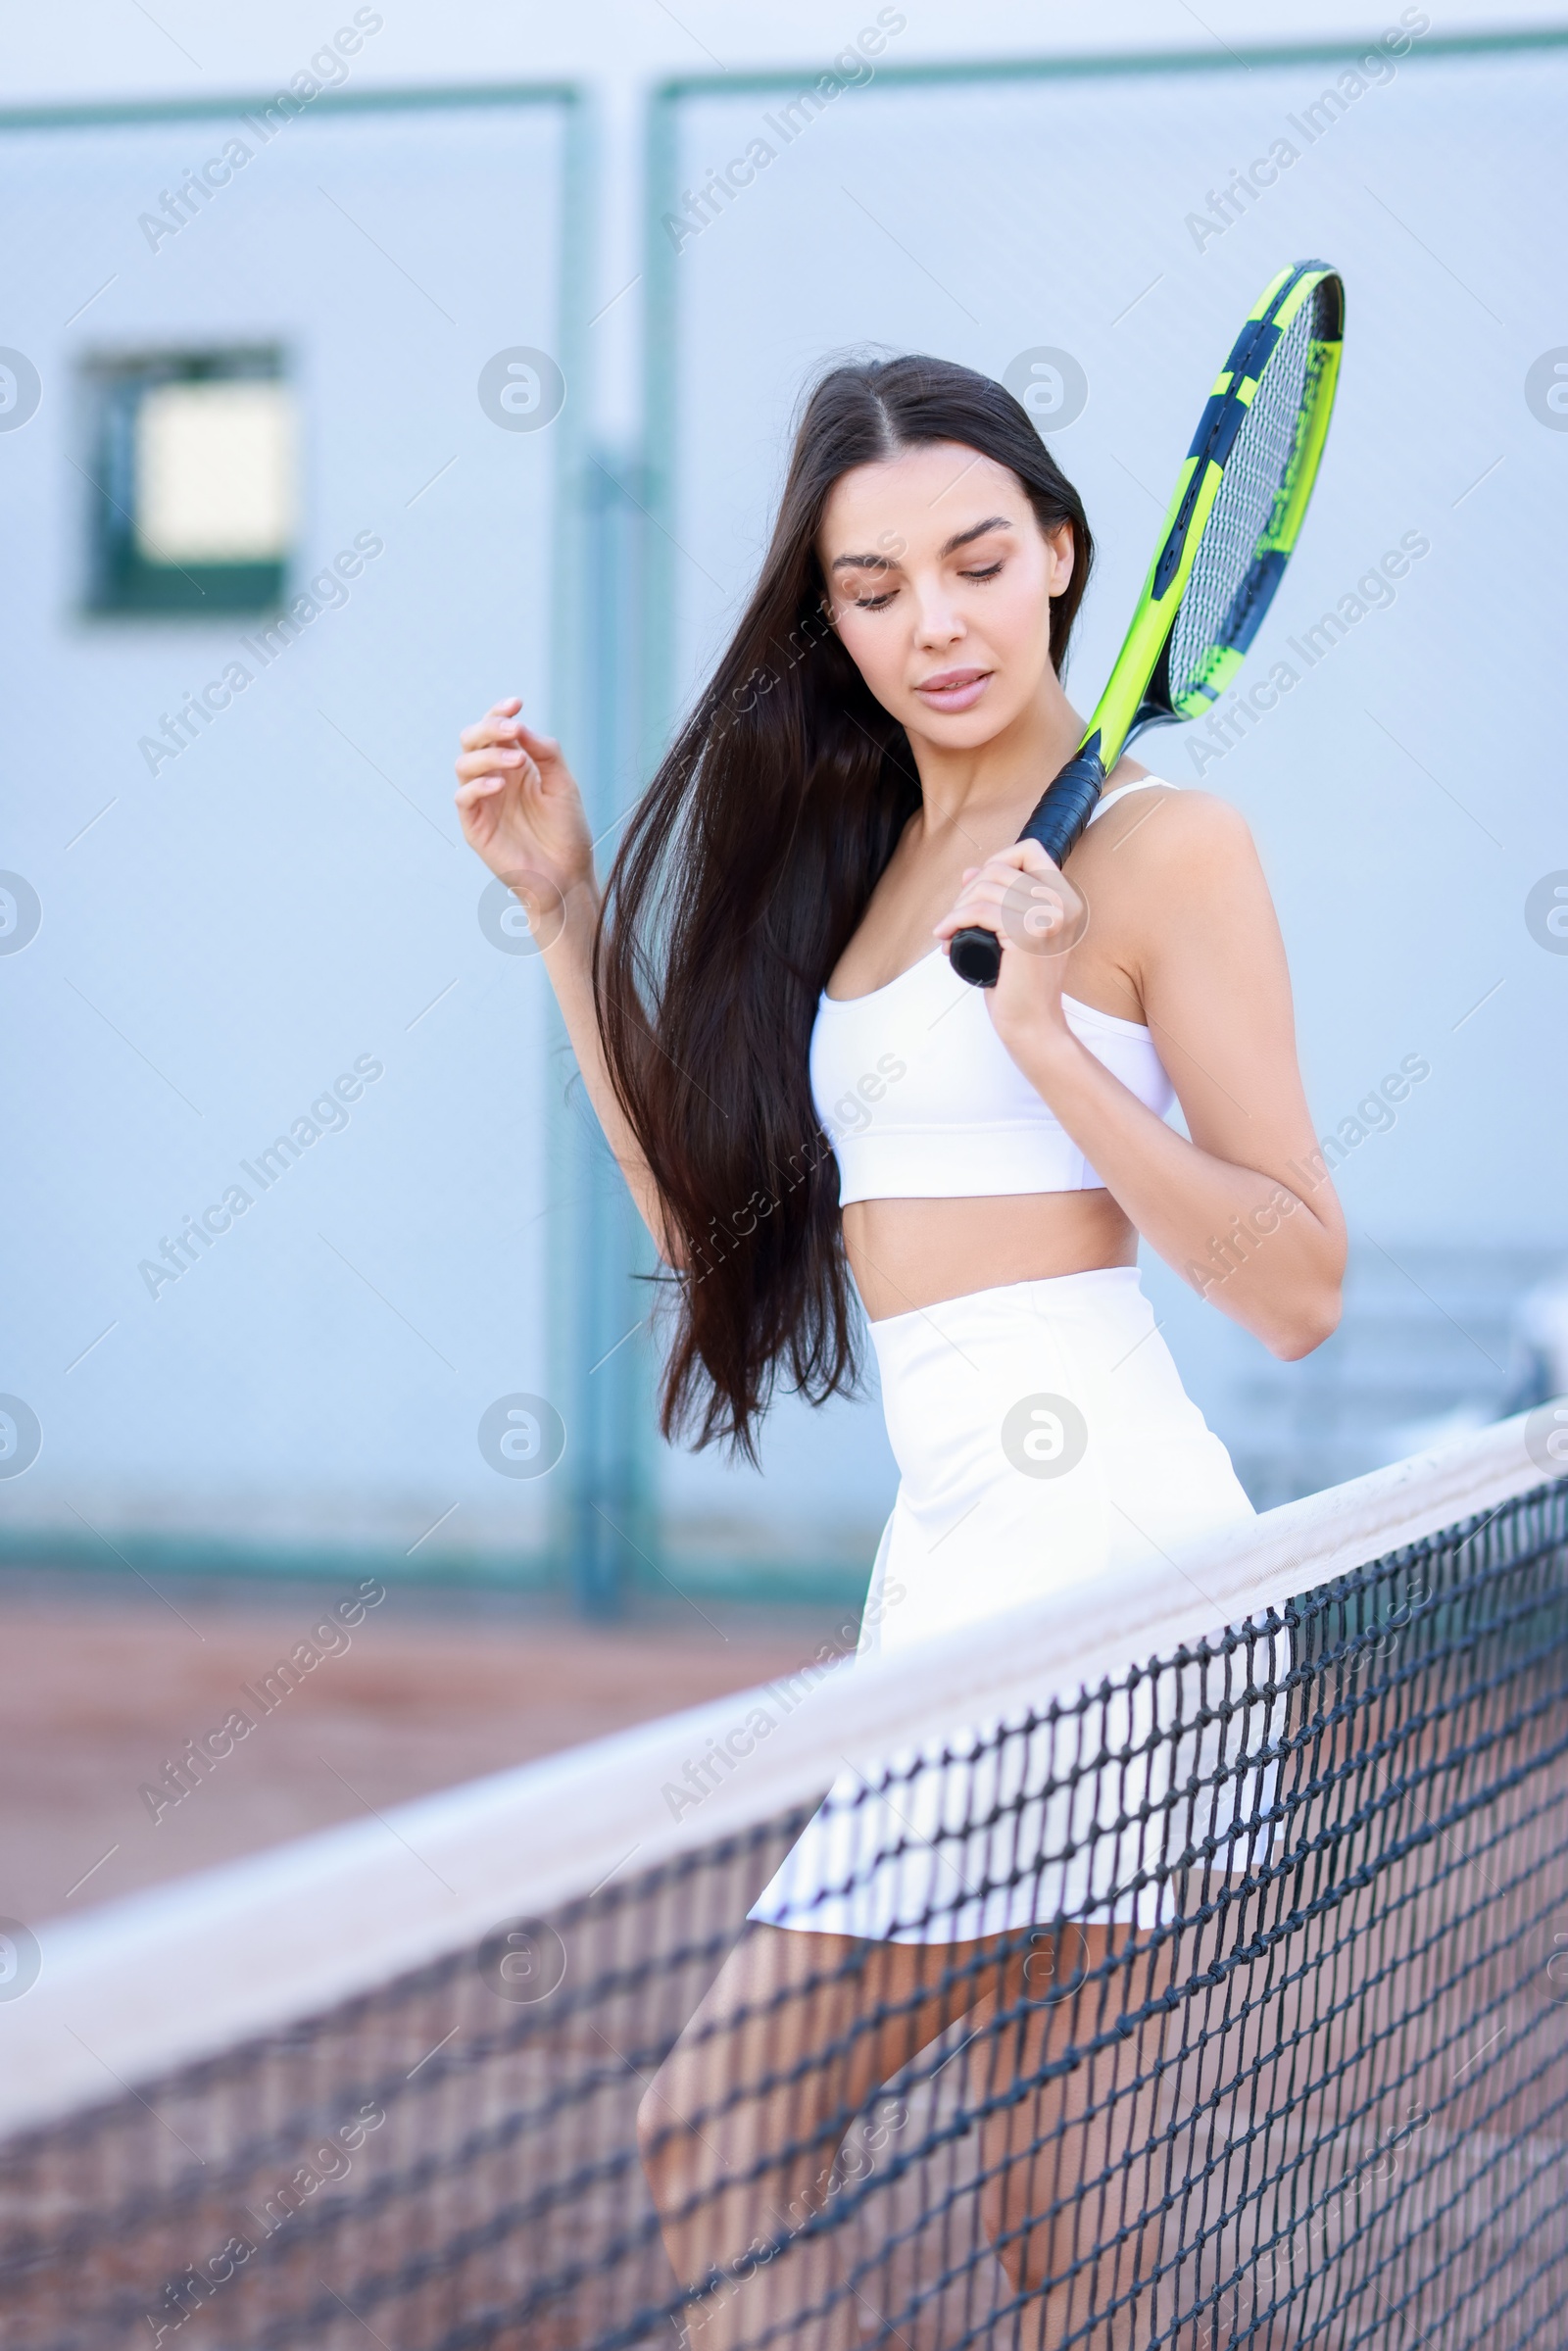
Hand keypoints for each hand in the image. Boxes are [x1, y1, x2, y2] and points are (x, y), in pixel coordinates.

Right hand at [454, 699, 594, 940]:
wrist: (567, 874)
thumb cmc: (567, 831)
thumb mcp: (563, 784)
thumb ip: (546, 753)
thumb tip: (521, 726)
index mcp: (514, 765)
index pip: (495, 730)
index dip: (500, 713)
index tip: (517, 703)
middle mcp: (494, 779)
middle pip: (472, 740)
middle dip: (489, 728)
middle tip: (513, 731)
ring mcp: (482, 801)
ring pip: (463, 765)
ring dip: (487, 755)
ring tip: (516, 761)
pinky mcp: (475, 826)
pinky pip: (464, 798)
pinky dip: (478, 786)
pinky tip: (500, 784)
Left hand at [932, 840, 1086, 1044]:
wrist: (1033, 1024)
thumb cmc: (1021, 984)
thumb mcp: (1011, 935)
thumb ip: (999, 902)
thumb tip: (971, 871)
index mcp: (1063, 899)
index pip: (1031, 850)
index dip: (999, 859)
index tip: (979, 887)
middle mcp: (1061, 903)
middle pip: (999, 868)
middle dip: (966, 891)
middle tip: (955, 921)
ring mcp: (1047, 916)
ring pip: (985, 888)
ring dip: (956, 908)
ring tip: (948, 932)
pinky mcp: (1028, 933)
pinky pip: (980, 910)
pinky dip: (955, 920)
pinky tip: (946, 936)